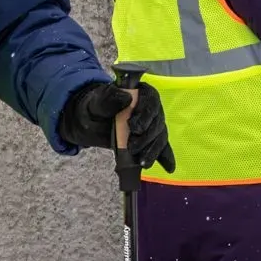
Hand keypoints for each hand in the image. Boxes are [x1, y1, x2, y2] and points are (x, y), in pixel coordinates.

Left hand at [59, 79, 174, 171]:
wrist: (91, 121)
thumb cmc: (95, 107)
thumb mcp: (97, 102)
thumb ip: (109, 98)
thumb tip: (127, 98)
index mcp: (141, 92)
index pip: (151, 100)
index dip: (145, 115)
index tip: (134, 127)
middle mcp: (151, 108)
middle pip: (157, 121)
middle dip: (147, 137)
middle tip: (132, 147)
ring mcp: (152, 124)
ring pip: (160, 136)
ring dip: (153, 150)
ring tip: (142, 162)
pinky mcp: (150, 140)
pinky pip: (162, 148)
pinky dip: (165, 158)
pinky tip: (169, 168)